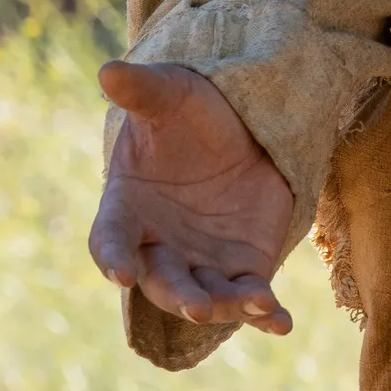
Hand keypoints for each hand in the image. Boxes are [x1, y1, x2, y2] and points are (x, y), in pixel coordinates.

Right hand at [90, 59, 303, 336]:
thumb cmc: (190, 112)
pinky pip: (249, 296)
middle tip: (199, 307)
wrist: (240, 127)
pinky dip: (263, 313)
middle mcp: (157, 245)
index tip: (119, 272)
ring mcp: (199, 261)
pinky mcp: (242, 266)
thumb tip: (110, 68)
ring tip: (258, 305)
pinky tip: (281, 322)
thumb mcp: (171, 95)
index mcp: (126, 209)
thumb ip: (142, 90)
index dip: (112, 256)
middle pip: (161, 280)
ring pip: (205, 295)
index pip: (109, 240)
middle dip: (178, 295)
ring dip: (227, 307)